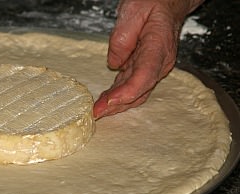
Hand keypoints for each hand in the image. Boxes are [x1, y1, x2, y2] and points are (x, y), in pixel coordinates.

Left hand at [93, 0, 203, 118]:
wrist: (168, 4)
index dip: (127, 92)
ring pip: (136, 93)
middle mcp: (159, 62)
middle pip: (139, 90)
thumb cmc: (153, 3)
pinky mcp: (144, 69)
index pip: (144, 75)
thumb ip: (122, 37)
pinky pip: (131, 87)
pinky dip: (118, 97)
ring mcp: (153, 68)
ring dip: (116, 105)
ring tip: (97, 112)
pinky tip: (104, 102)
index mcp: (158, 47)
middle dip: (117, 104)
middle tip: (96, 113)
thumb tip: (114, 63)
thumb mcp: (134, 10)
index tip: (109, 101)